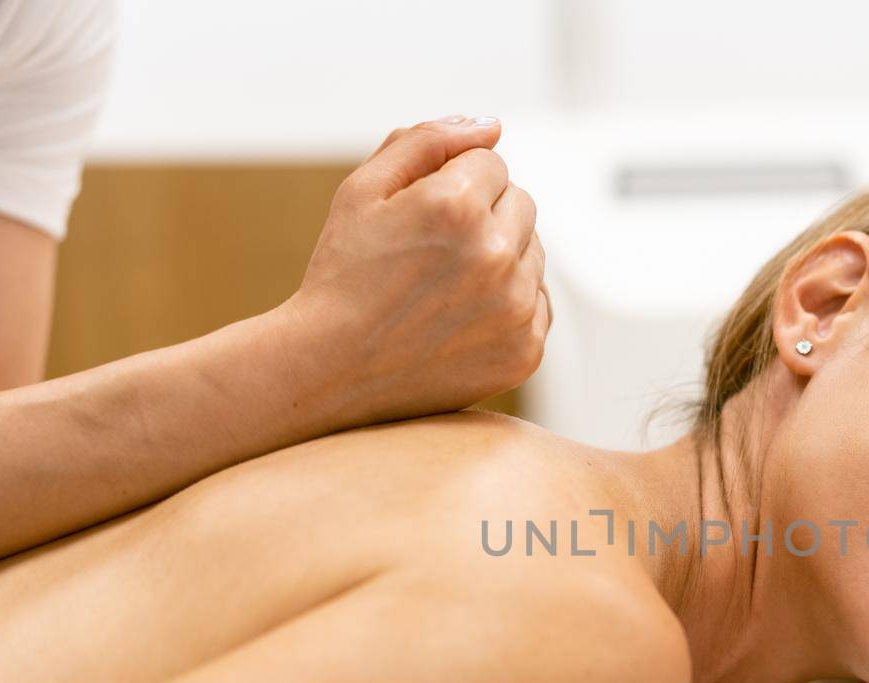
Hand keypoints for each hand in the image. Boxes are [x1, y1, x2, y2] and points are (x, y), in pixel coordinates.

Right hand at [277, 115, 549, 424]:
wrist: (330, 371)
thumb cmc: (343, 275)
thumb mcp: (364, 189)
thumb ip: (428, 139)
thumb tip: (492, 125)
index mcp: (458, 204)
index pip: (492, 162)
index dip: (452, 184)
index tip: (421, 219)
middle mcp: (495, 254)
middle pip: (521, 203)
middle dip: (484, 215)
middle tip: (432, 253)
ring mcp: (515, 307)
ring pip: (533, 252)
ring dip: (500, 258)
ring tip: (444, 287)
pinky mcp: (525, 350)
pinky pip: (538, 302)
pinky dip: (510, 304)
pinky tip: (462, 317)